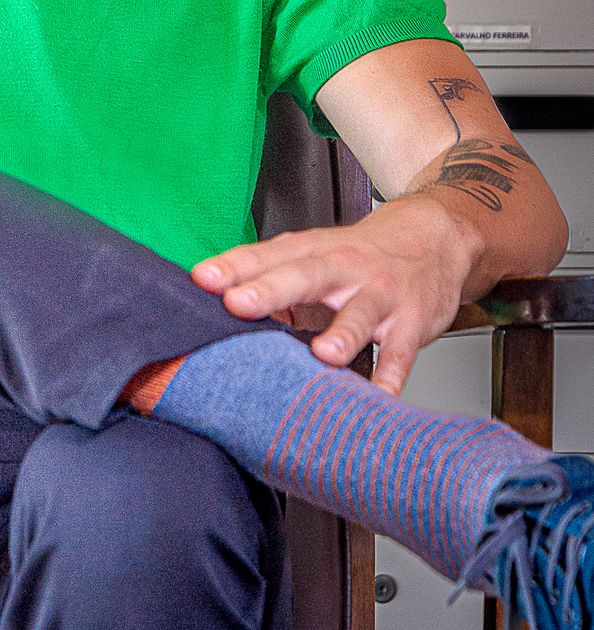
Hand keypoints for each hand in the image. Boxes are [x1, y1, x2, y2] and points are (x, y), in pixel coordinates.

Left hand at [190, 193, 480, 393]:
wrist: (434, 237)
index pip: (267, 255)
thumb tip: (225, 309)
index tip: (201, 278)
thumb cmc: (362, 254)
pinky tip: (380, 399)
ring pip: (360, 313)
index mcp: (313, 252)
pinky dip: (392, 376)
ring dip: (342, 334)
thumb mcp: (316, 258)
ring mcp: (381, 294)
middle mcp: (344, 268)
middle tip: (236, 304)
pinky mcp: (414, 322)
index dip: (234, 266)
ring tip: (322, 355)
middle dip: (270, 290)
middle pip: (304, 276)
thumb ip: (273, 282)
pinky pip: (402, 353)